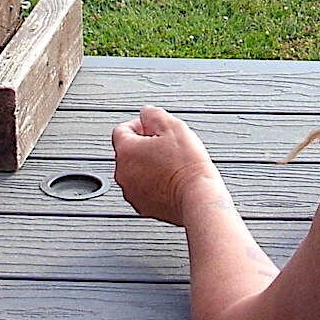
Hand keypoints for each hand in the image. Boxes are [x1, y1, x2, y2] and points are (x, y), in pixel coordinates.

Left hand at [112, 105, 223, 226]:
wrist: (198, 197)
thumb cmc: (187, 165)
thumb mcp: (173, 126)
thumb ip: (153, 114)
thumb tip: (146, 113)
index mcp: (126, 151)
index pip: (121, 130)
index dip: (139, 125)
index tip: (154, 128)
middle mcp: (123, 173)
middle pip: (128, 151)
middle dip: (145, 145)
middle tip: (167, 145)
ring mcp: (131, 192)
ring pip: (135, 171)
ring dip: (148, 164)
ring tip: (171, 163)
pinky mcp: (143, 206)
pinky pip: (143, 188)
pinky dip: (153, 183)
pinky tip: (170, 179)